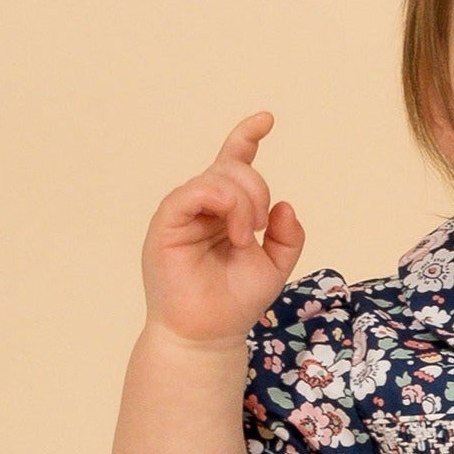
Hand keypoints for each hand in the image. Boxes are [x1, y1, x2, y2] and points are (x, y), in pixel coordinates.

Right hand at [142, 112, 305, 346]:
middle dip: (256, 189)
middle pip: (232, 168)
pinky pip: (194, 191)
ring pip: (217, 177)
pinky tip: (234, 231)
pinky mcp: (167, 222)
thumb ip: (287, 236)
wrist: (208, 335)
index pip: (233, 163)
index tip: (267, 118)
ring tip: (245, 236)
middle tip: (261, 227)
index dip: (246, 137)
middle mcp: (201, 205)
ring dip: (243, 201)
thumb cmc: (234, 301)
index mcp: (224, 210)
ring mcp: (182, 212)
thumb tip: (285, 204)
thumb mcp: (275, 266)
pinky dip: (223, 204)